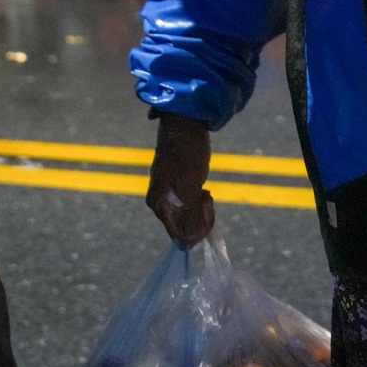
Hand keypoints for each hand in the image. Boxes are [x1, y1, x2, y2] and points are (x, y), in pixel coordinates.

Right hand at [146, 115, 215, 245]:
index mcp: (158, 204)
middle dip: (200, 217)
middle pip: (183, 227)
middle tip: (207, 196)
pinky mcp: (174, 186)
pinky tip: (202, 188)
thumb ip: (188, 215)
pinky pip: (188, 204)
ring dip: (200, 208)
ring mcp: (166, 194)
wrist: (185, 122)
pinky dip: (198, 200)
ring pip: (187, 216)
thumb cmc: (187, 152)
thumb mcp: (190, 186)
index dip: (198, 229)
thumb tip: (187, 244)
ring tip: (205, 190)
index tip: (208, 206)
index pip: (179, 234)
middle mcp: (158, 202)